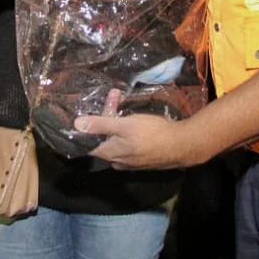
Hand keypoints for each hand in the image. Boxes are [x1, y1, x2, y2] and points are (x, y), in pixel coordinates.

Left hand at [75, 95, 204, 169]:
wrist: (182, 145)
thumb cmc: (151, 133)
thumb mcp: (124, 125)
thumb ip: (100, 124)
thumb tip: (76, 124)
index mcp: (110, 154)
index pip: (89, 145)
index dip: (87, 129)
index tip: (88, 113)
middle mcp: (118, 161)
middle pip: (105, 138)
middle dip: (108, 116)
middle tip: (116, 96)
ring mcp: (132, 162)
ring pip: (118, 140)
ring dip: (119, 122)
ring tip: (124, 102)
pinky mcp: (144, 159)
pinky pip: (130, 144)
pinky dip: (129, 131)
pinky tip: (137, 120)